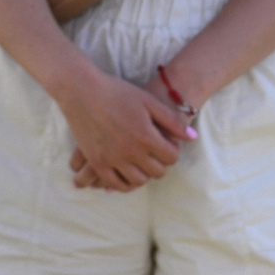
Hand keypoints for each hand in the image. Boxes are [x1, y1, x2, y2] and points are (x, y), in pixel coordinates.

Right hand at [58, 69, 192, 191]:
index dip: (172, 151)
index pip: (171, 158)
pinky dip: (123, 183)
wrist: (81, 90)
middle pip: (157, 172)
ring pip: (138, 181)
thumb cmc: (117, 92)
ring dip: (143, 174)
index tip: (165, 143)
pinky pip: (114, 184)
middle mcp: (131, 152)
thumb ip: (171, 121)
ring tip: (140, 162)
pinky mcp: (97, 162)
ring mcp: (113, 159)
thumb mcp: (148, 101)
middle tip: (153, 152)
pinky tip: (125, 173)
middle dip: (160, 163)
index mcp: (146, 136)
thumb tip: (193, 138)